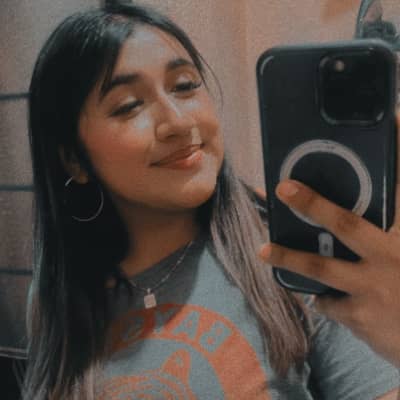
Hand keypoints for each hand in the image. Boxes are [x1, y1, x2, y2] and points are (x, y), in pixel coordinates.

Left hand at [258, 114, 399, 366]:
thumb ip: (388, 225)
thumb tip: (377, 205)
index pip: (397, 186)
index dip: (397, 150)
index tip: (390, 119)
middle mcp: (390, 254)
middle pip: (344, 222)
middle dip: (311, 203)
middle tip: (282, 187)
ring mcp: (373, 286)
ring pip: (319, 265)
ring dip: (288, 255)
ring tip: (263, 249)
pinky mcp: (361, 316)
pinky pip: (325, 300)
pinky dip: (317, 295)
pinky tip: (314, 292)